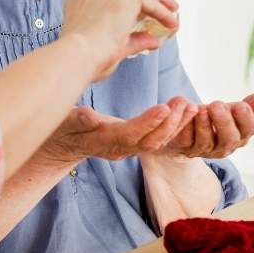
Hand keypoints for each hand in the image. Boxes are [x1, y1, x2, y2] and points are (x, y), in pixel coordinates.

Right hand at [38, 97, 196, 164]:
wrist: (63, 144)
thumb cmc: (62, 129)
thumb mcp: (64, 122)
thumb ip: (77, 119)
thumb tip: (88, 115)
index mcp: (104, 141)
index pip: (130, 134)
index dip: (148, 123)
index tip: (164, 108)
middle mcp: (119, 149)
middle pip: (149, 142)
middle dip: (170, 124)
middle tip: (186, 104)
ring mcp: (127, 148)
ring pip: (156, 142)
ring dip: (175, 125)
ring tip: (191, 106)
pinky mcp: (132, 143)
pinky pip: (156, 138)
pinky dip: (171, 126)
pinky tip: (184, 111)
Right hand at [61, 0, 179, 80]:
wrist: (77, 55)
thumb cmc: (84, 56)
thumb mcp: (108, 45)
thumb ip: (132, 40)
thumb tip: (152, 41)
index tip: (140, 10)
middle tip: (163, 5)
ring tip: (172, 11)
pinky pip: (150, 1)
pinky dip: (162, 11)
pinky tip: (170, 22)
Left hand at [161, 94, 253, 158]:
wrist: (187, 133)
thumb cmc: (215, 119)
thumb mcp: (231, 112)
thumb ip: (245, 107)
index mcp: (240, 136)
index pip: (249, 129)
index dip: (246, 118)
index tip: (240, 105)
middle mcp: (224, 147)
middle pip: (229, 139)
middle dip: (224, 122)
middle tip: (216, 104)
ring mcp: (203, 150)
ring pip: (206, 142)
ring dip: (204, 125)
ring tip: (201, 109)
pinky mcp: (184, 148)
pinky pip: (185, 140)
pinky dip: (186, 127)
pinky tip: (186, 114)